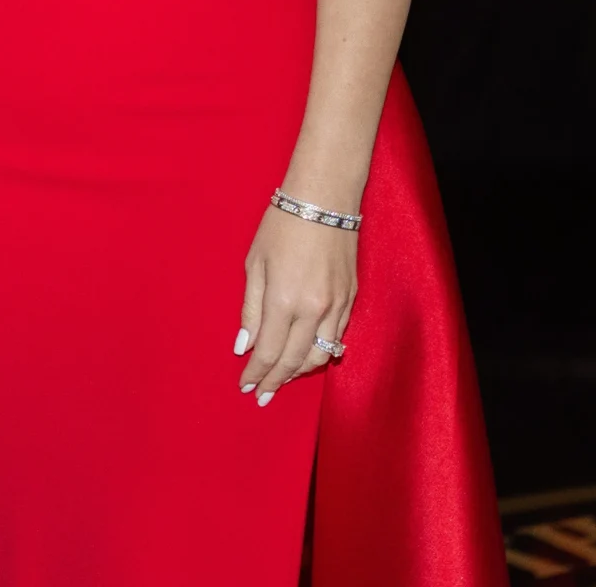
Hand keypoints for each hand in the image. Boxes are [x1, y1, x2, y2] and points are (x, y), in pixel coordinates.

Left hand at [235, 208, 357, 403]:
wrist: (325, 199)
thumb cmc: (282, 225)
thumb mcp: (255, 264)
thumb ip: (251, 309)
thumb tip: (244, 345)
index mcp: (283, 300)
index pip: (268, 352)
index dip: (256, 374)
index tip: (246, 387)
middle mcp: (313, 310)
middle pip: (293, 361)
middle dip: (275, 381)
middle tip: (261, 395)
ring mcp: (336, 306)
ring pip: (319, 356)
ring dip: (298, 372)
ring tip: (281, 380)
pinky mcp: (351, 299)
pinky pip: (336, 338)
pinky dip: (321, 353)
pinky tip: (308, 358)